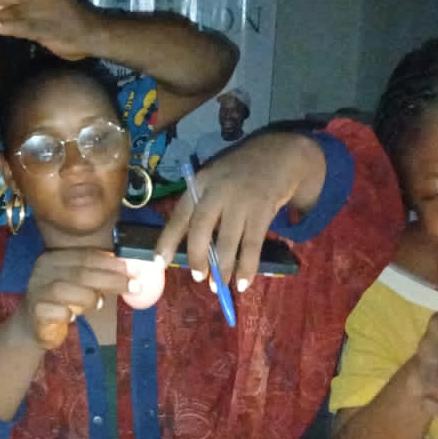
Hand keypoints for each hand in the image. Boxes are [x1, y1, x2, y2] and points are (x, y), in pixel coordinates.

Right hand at [19, 249, 130, 348]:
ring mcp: (37, 289)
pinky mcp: (36, 310)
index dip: (113, 262)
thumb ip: (100, 275)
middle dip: (112, 279)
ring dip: (90, 299)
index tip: (136, 270)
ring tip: (99, 304)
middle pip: (82, 272)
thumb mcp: (81, 285)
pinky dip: (69, 314)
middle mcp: (43, 269)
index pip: (87, 256)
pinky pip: (58, 311)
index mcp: (55, 258)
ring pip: (69, 290)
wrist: (33, 327)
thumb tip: (133, 269)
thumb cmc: (64, 302)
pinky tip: (71, 317)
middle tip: (135, 286)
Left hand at [154, 132, 318, 291]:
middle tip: (197, 277)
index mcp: (200, 183)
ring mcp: (241, 200)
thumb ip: (204, 205)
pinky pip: (252, 244)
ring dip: (223, 268)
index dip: (168, 240)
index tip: (159, 263)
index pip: (179, 215)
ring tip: (219, 286)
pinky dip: (247, 267)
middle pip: (201, 228)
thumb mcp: (215, 179)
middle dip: (197, 257)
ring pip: (227, 241)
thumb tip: (197, 248)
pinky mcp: (263, 210)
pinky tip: (243, 282)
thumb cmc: (240, 172)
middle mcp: (217, 191)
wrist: (279, 152)